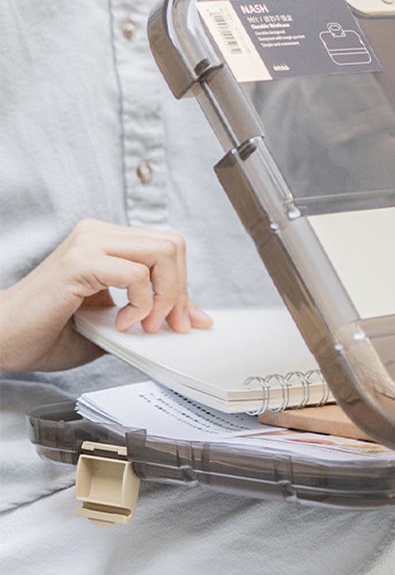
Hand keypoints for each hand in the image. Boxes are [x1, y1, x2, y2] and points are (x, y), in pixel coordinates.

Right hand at [0, 219, 211, 372]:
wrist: (1, 340)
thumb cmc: (49, 332)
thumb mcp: (115, 322)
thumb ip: (152, 312)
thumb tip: (195, 318)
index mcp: (108, 241)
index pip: (168, 248)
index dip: (183, 285)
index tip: (184, 320)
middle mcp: (99, 233)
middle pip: (172, 245)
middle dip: (180, 290)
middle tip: (167, 325)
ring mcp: (89, 243)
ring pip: (163, 253)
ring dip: (165, 296)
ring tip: (145, 325)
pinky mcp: (80, 262)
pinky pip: (136, 275)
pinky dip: (141, 303)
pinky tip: (122, 323)